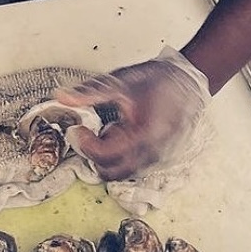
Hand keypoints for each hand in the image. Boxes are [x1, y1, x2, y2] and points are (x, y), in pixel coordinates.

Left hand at [55, 47, 209, 180]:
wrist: (188, 79)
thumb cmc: (159, 80)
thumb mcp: (120, 82)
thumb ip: (90, 92)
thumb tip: (62, 96)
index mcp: (145, 136)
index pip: (105, 156)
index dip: (85, 144)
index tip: (78, 129)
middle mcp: (154, 153)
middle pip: (112, 172)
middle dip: (95, 154)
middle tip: (89, 133)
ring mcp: (158, 157)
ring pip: (123, 171)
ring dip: (109, 154)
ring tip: (112, 127)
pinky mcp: (159, 156)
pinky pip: (134, 165)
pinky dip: (122, 153)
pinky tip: (125, 131)